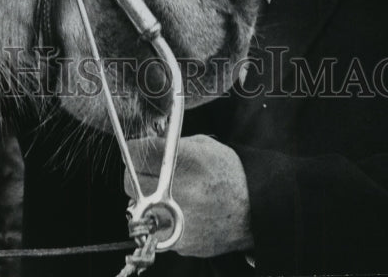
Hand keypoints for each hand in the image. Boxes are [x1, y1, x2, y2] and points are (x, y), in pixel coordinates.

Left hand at [123, 134, 252, 257]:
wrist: (256, 210)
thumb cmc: (232, 175)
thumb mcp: (205, 146)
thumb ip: (174, 144)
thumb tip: (149, 144)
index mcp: (186, 162)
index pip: (138, 152)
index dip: (133, 149)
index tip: (135, 150)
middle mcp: (180, 191)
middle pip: (131, 182)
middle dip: (136, 174)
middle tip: (147, 172)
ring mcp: (178, 219)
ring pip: (137, 208)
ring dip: (143, 199)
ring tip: (160, 194)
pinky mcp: (178, 241)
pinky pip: (153, 228)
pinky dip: (158, 220)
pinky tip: (173, 212)